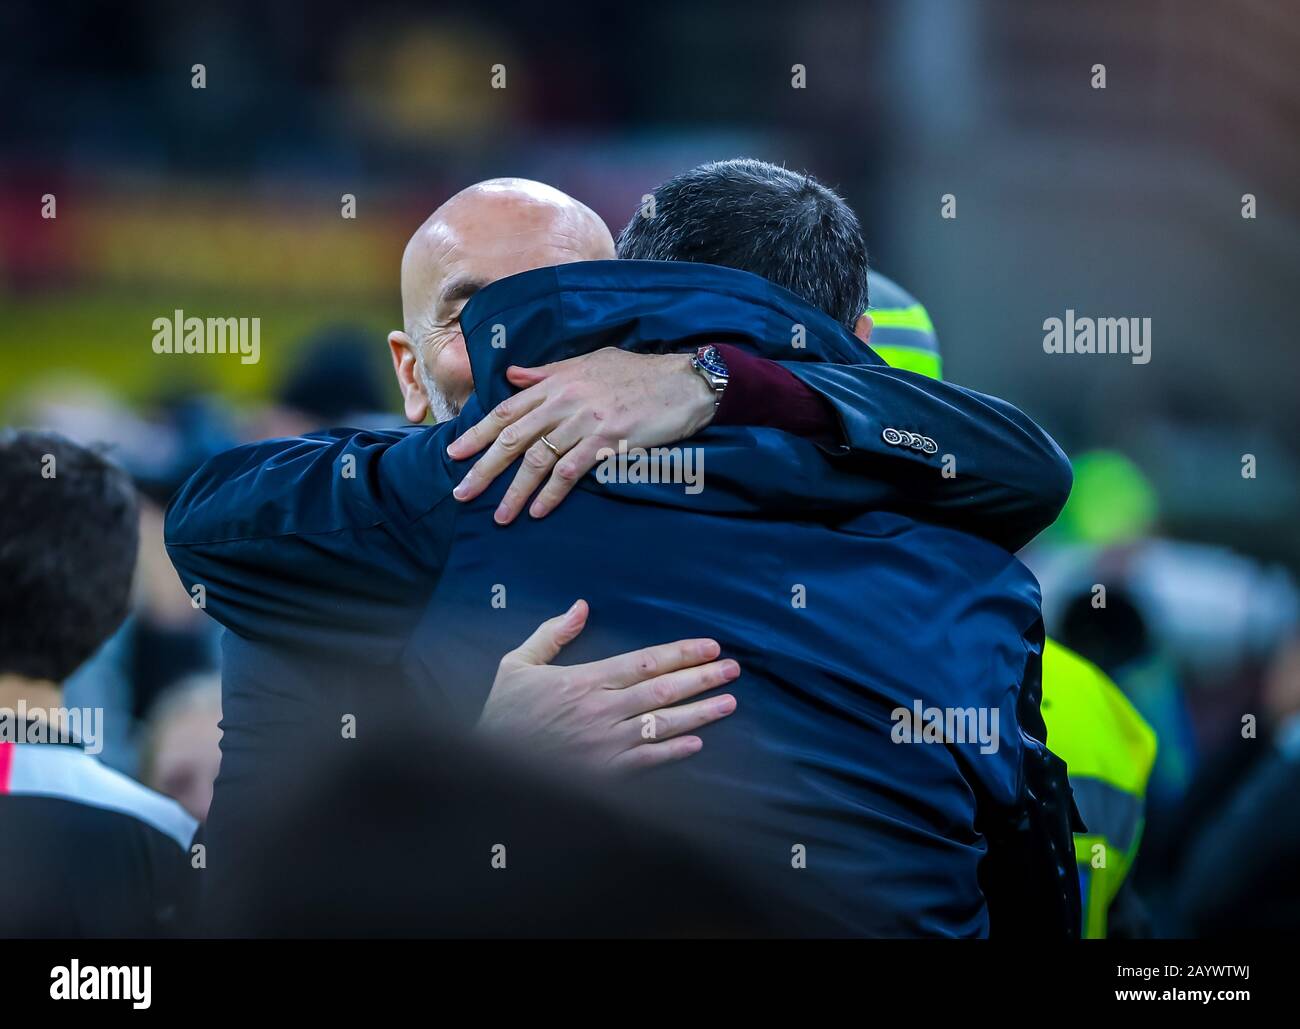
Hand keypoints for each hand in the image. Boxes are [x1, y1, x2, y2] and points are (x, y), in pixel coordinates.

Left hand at [446, 347, 715, 523]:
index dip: (479, 432)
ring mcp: (586, 420)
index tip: (455, 453)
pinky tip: (538, 511)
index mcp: (557, 381)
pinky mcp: (608, 440)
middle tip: (461, 493)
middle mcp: (565, 400)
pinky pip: (571, 470)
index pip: (508, 409)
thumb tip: (513, 375)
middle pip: (514, 437)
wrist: (684, 381)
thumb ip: (548, 372)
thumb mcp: (590, 362)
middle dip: (485, 467)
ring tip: (500, 515)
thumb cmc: (639, 373)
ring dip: (515, 490)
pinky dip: (552, 493)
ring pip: (538, 458)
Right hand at [477, 599, 739, 773]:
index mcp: (585, 680)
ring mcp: (605, 744)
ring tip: (729, 702)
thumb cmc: (502, 714)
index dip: (680, 653)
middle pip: (663, 690)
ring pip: (663, 724)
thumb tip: (581, 605)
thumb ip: (552, 635)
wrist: (485, 766)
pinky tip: (697, 743)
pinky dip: (673, 752)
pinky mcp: (603, 774)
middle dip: (701, 678)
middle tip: (734, 670)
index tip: (710, 647)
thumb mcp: (517, 664)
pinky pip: (646, 761)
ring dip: (699, 713)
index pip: (644, 661)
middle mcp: (601, 710)